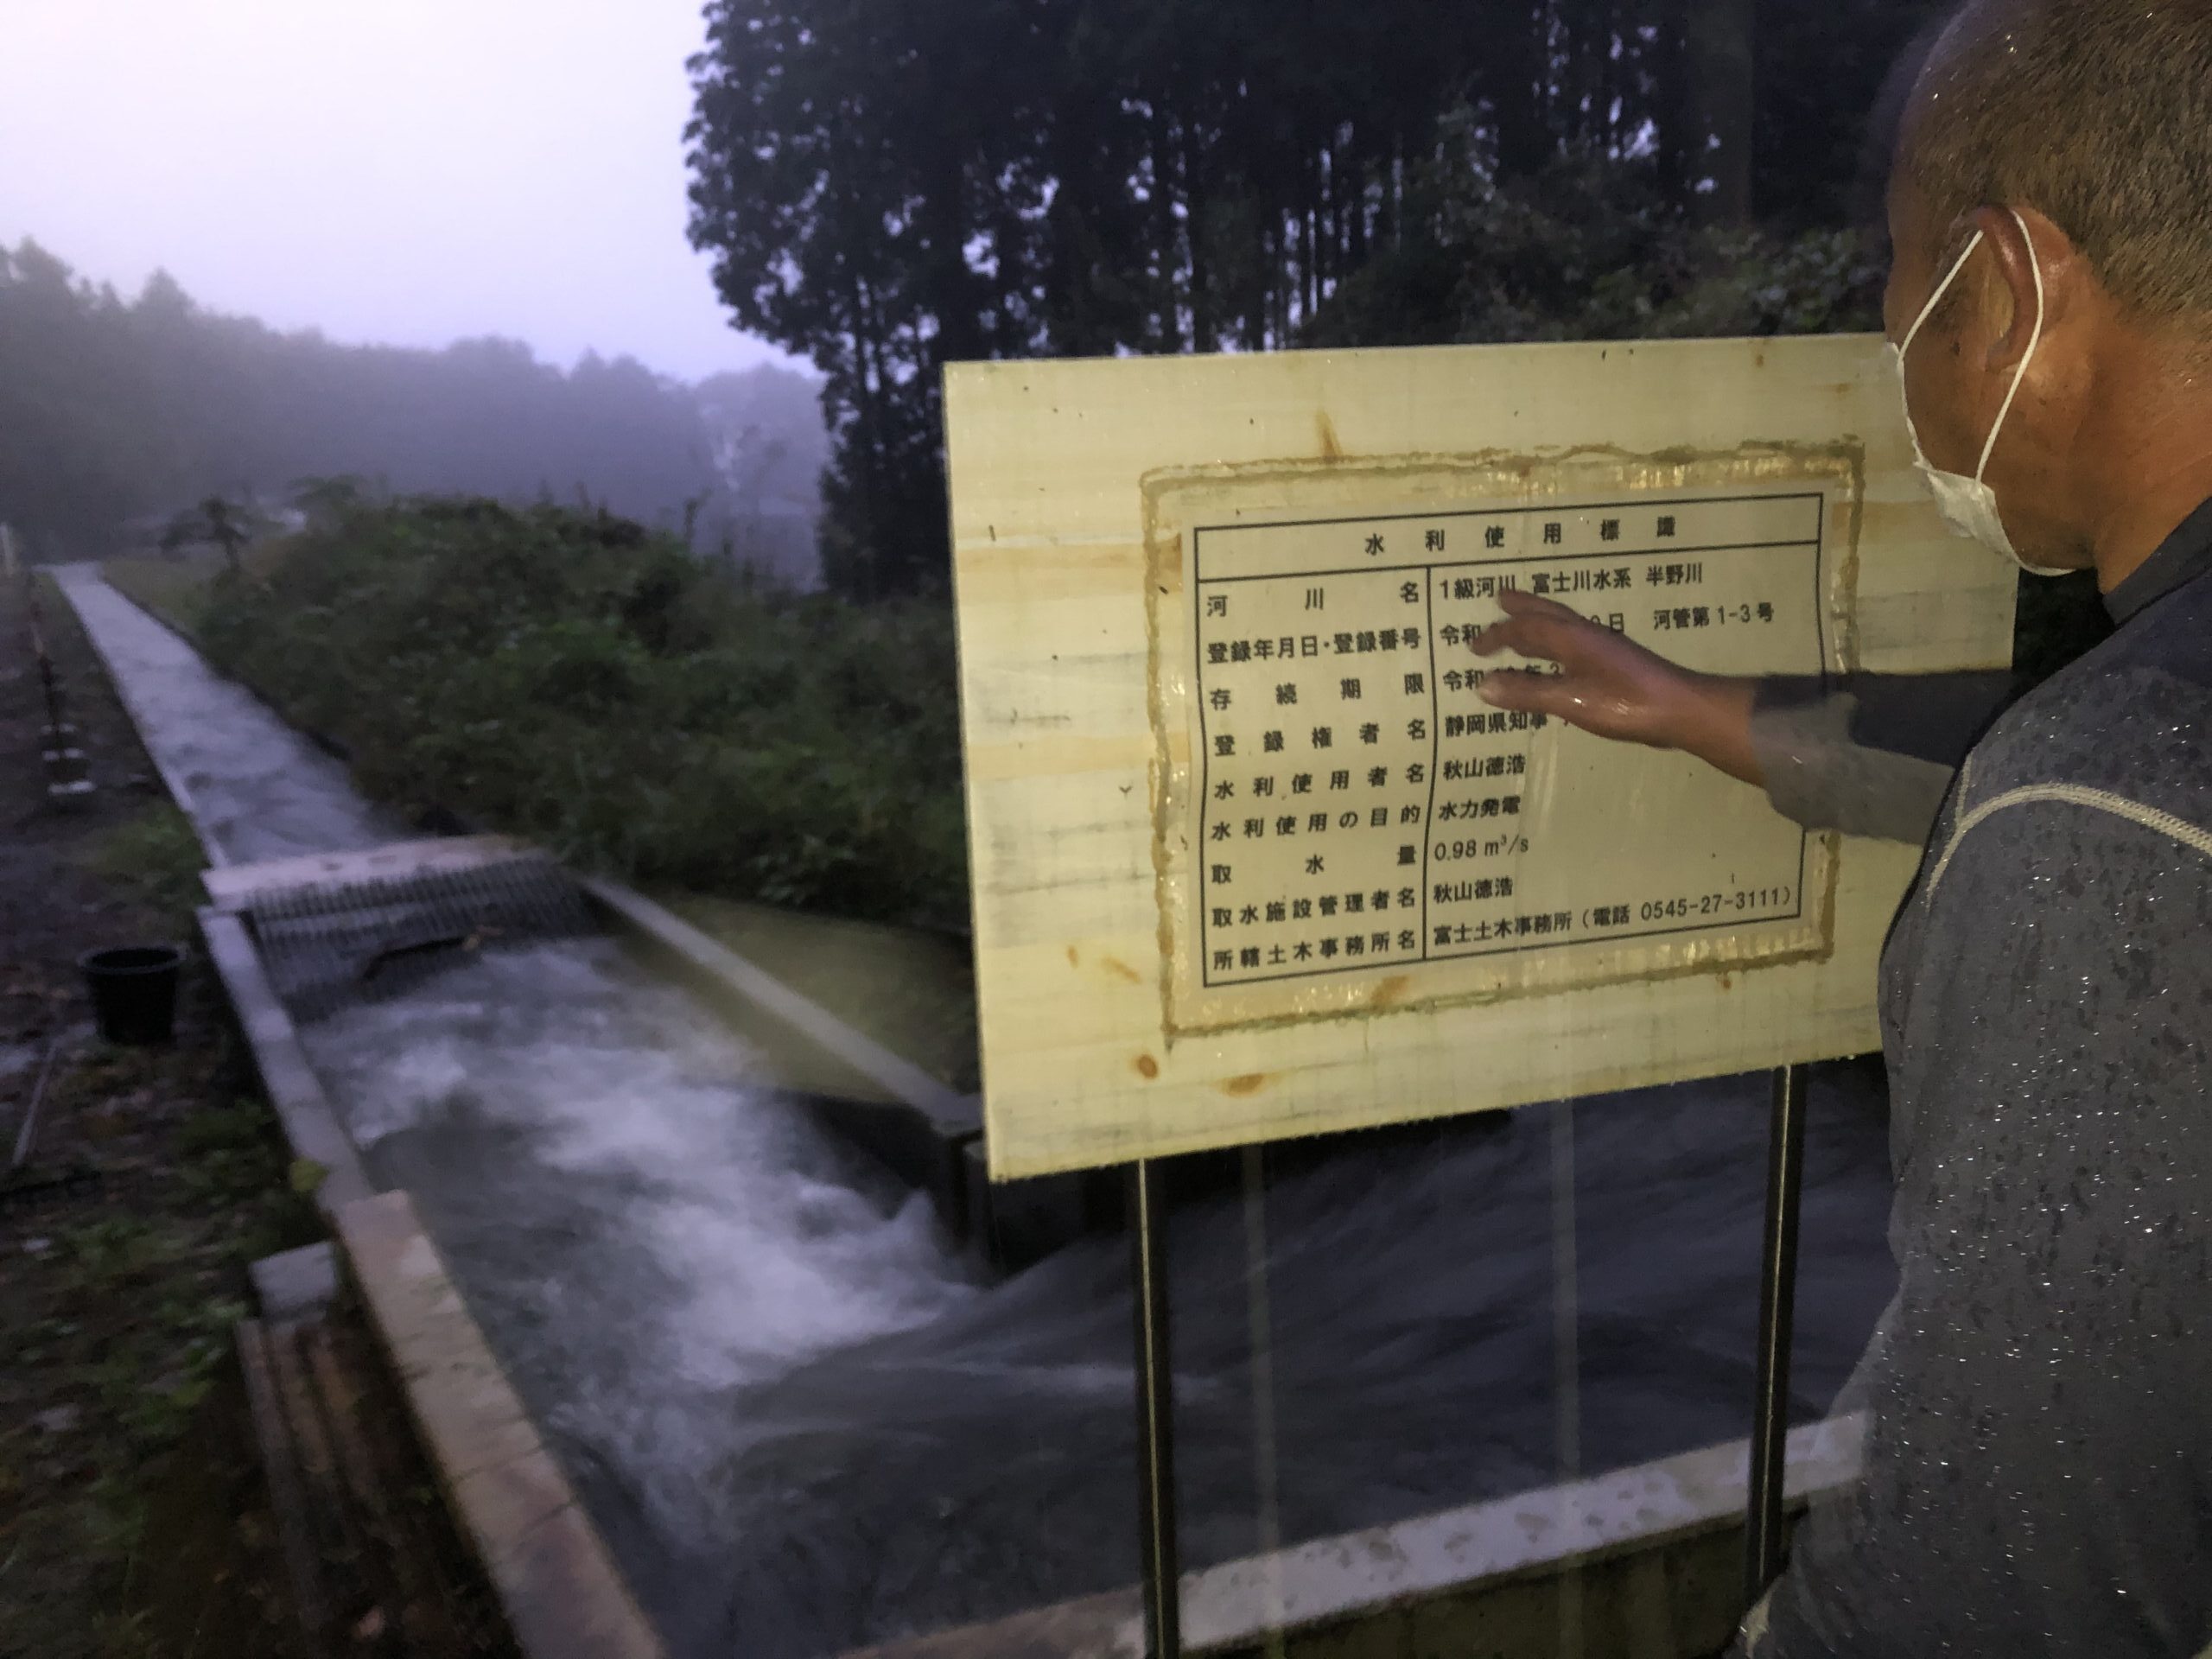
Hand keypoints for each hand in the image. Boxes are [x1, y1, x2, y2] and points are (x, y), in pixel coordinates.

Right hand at [1468, 589, 1763, 785]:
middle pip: (1548, 614)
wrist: (1681, 709)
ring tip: (1520, 631)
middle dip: (1521, 608)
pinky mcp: (1617, 664)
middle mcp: (1587, 635)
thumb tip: (1482, 685)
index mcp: (1573, 638)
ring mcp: (1605, 648)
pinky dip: (1554, 647)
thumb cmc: (1625, 703)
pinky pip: (1574, 645)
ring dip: (1538, 626)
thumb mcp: (1570, 700)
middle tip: (1500, 598)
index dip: (1498, 635)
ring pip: (1563, 628)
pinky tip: (1557, 664)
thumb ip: (1527, 692)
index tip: (1474, 648)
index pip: (1526, 627)